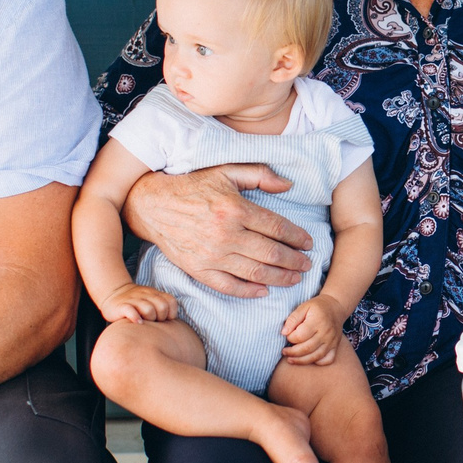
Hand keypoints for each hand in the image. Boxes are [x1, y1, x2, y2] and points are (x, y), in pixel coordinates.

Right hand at [100, 280, 179, 323]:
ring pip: (149, 309)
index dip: (171, 313)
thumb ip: (162, 306)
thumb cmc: (136, 303)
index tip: (164, 319)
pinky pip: (131, 311)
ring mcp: (134, 300)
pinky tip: (137, 323)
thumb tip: (175, 323)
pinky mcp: (122, 306)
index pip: (171, 301)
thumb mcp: (150, 299)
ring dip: (149, 318)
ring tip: (145, 322)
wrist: (113, 293)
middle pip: (162, 306)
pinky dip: (135, 318)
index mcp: (155, 294)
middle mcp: (146, 295)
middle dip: (161, 317)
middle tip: (154, 321)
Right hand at [123, 164, 313, 297]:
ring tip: (294, 278)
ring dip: (280, 278)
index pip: (277, 228)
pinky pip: (229, 287)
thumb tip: (289, 185)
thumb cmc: (193, 186)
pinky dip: (249, 292)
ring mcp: (212, 255)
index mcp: (235, 208)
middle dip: (295, 262)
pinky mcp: (198, 269)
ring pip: (255, 273)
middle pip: (272, 254)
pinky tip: (264, 290)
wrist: (153, 204)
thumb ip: (260, 175)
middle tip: (308, 265)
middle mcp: (226, 234)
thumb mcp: (226, 171)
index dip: (297, 238)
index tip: (309, 243)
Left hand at [281, 294, 346, 365]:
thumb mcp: (303, 307)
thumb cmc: (316, 308)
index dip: (290, 338)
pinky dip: (318, 362)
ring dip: (300, 361)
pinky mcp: (335, 347)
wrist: (335, 307)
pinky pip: (327, 360)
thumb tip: (284, 333)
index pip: (300, 336)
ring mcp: (332, 341)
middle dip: (292, 352)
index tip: (287, 335)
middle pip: (307, 348)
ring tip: (290, 359)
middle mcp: (326, 333)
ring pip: (315, 357)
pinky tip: (308, 358)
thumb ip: (292, 319)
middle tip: (284, 351)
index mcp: (317, 321)